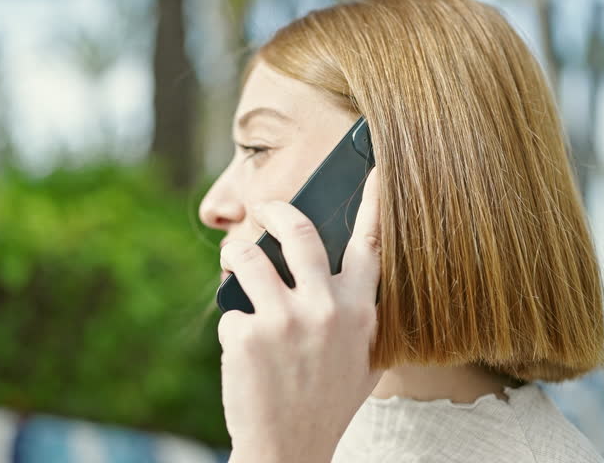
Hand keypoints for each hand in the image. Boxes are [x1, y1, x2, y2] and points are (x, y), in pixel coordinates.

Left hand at [218, 169, 382, 462]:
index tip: (372, 168)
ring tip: (235, 268)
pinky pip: (231, 310)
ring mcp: (284, 319)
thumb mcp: (359, 357)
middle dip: (274, 211)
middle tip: (261, 209)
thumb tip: (330, 269)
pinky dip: (234, 327)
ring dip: (236, 258)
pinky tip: (244, 355)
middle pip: (297, 231)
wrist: (289, 450)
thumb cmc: (325, 402)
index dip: (371, 202)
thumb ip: (352, 313)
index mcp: (358, 312)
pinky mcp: (247, 334)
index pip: (369, 244)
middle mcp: (325, 307)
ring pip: (248, 258)